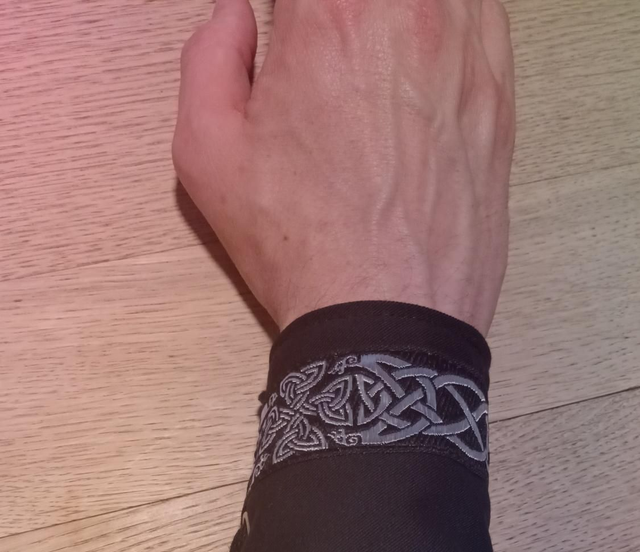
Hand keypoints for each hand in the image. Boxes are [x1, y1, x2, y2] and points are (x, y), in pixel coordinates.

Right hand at [173, 0, 514, 335]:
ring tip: (368, 50)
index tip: (282, 29)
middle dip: (338, 11)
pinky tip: (420, 46)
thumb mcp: (207, 153)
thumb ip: (209, 56)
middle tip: (320, 46)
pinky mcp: (499, 97)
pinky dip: (448, 17)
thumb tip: (234, 13)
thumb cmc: (302, 244)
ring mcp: (466, 52)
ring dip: (392, 14)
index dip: (290, 7)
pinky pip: (484, 13)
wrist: (384, 319)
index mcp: (331, 13)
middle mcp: (410, 13)